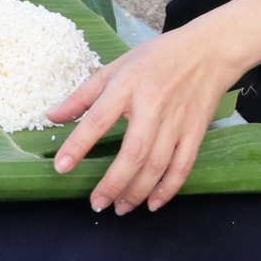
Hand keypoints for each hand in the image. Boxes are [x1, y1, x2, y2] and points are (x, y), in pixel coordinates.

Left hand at [46, 24, 243, 213]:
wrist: (207, 53)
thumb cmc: (156, 58)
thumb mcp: (115, 67)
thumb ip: (83, 95)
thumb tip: (52, 116)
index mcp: (126, 87)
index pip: (97, 119)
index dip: (78, 145)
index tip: (61, 167)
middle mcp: (152, 106)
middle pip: (133, 153)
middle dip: (113, 183)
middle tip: (97, 203)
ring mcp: (176, 122)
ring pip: (157, 165)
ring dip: (137, 191)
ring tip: (120, 208)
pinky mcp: (195, 133)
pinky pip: (182, 167)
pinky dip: (168, 189)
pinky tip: (152, 203)